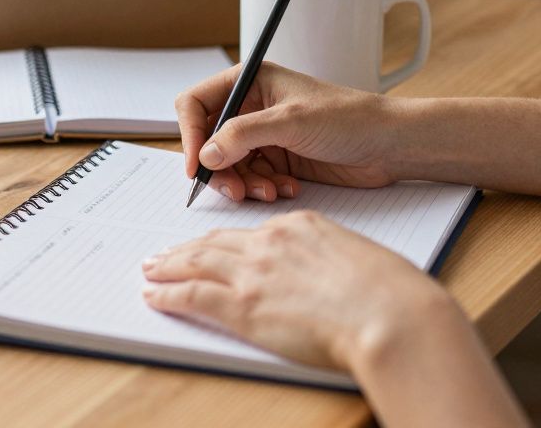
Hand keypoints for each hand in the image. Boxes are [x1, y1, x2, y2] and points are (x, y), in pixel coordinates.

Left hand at [141, 210, 455, 370]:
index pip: (250, 231)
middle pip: (216, 242)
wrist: (390, 314)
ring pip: (196, 262)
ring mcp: (253, 273)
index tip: (212, 245)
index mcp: (300, 226)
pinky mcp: (242, 306)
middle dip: (186, 247)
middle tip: (165, 253)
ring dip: (168, 265)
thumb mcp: (356, 257)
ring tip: (151, 269)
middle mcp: (270, 242)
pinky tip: (154, 296)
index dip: (225, 240)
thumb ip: (328, 259)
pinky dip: (168, 294)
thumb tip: (321, 276)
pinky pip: (192, 295)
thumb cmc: (388, 293)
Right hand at [175, 62, 404, 201]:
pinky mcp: (278, 159)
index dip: (188, 134)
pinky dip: (262, 188)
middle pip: (208, 141)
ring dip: (243, 183)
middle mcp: (252, 106)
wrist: (389, 145)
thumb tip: (205, 154)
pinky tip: (287, 188)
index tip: (195, 165)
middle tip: (234, 190)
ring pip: (228, 165)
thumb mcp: (291, 121)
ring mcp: (264, 135)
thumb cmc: (349, 117)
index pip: (196, 103)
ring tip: (268, 191)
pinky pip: (251, 178)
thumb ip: (242, 135)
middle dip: (219, 168)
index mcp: (250, 81)